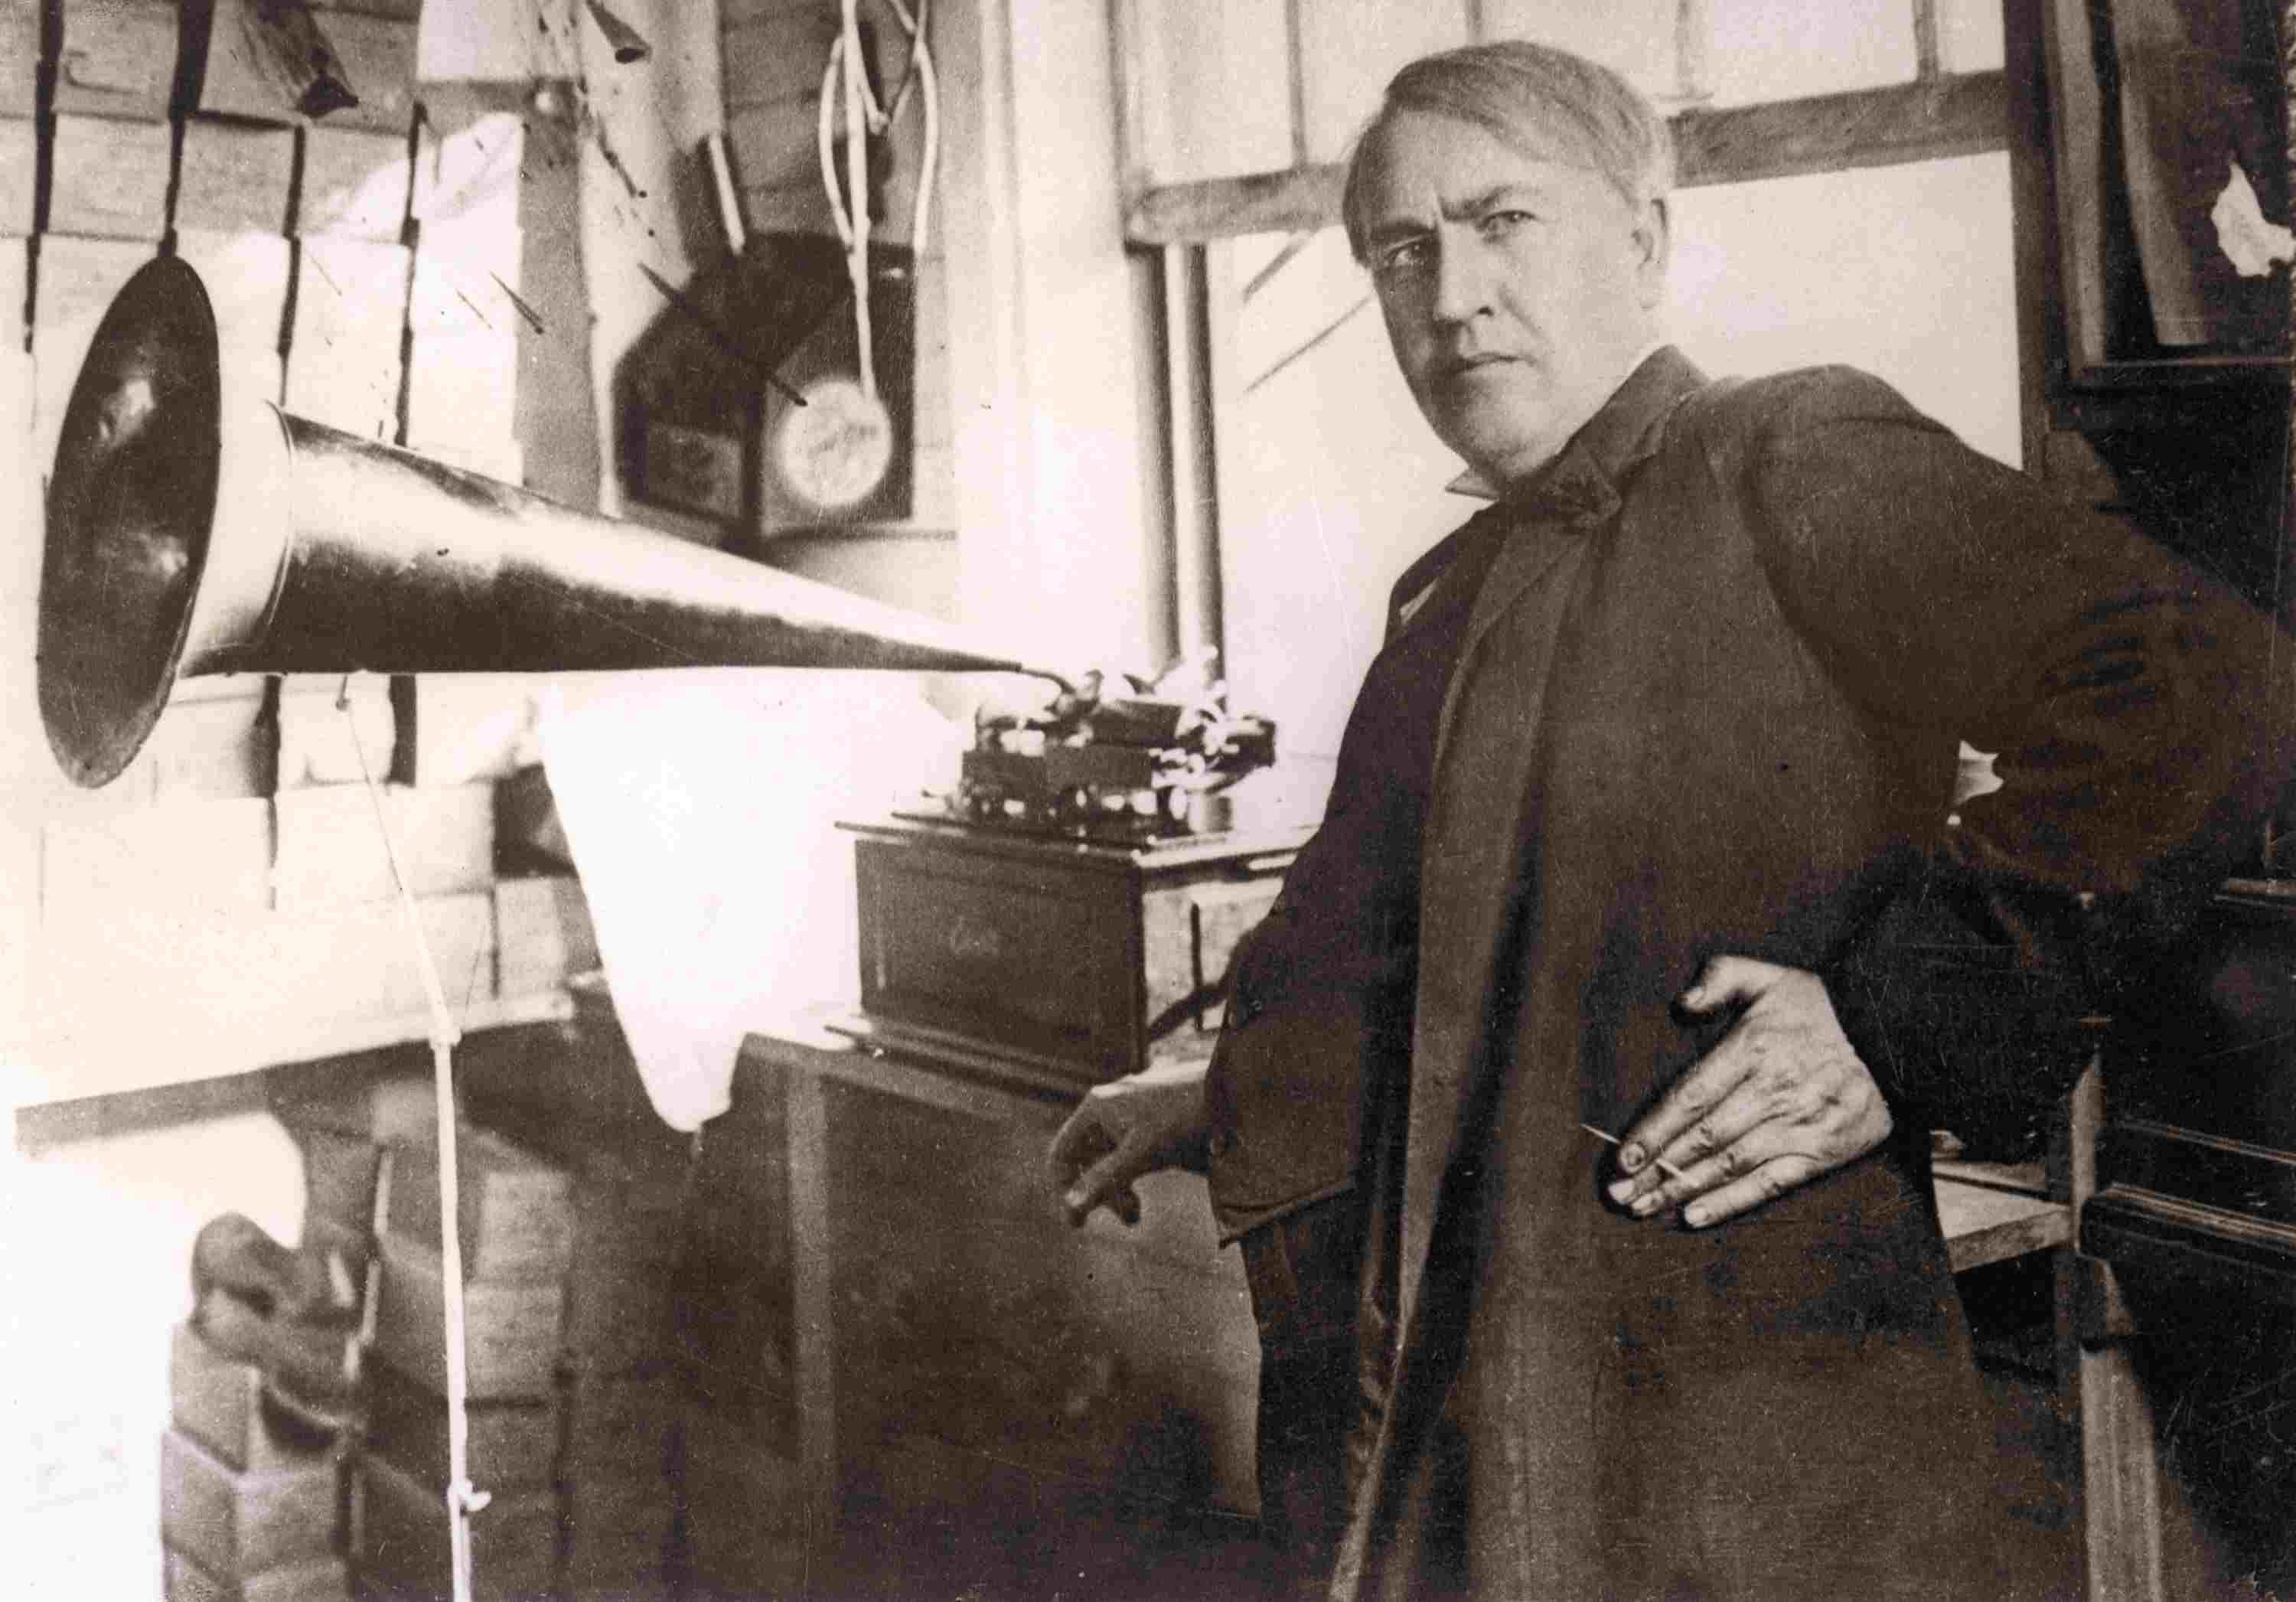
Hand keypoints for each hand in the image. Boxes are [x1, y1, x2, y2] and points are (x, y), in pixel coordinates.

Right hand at [1045, 1058, 1211, 1226]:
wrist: (1228, 1091)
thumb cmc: (1182, 1117)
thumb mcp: (1141, 1153)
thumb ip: (1104, 1180)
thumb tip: (1069, 1208)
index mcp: (1096, 1109)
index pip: (1061, 1153)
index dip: (1062, 1187)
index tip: (1074, 1218)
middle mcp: (1106, 1109)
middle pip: (1085, 1159)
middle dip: (1098, 1193)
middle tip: (1117, 1220)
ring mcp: (1127, 1114)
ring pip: (1107, 1160)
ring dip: (1116, 1191)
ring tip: (1135, 1217)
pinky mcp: (1147, 1123)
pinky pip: (1126, 1155)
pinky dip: (1130, 1177)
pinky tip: (1143, 1196)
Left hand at [1608, 956, 1892, 1227]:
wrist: (1896, 1035)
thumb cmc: (1819, 1008)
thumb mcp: (1769, 975)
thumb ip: (1719, 978)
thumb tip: (1681, 1004)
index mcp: (1753, 1048)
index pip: (1690, 1097)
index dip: (1653, 1130)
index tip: (1621, 1156)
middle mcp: (1773, 1091)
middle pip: (1703, 1138)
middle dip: (1655, 1169)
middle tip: (1617, 1194)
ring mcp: (1799, 1125)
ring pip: (1729, 1164)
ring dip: (1682, 1189)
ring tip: (1642, 1207)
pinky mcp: (1822, 1152)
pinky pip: (1770, 1183)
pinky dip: (1731, 1202)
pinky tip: (1696, 1215)